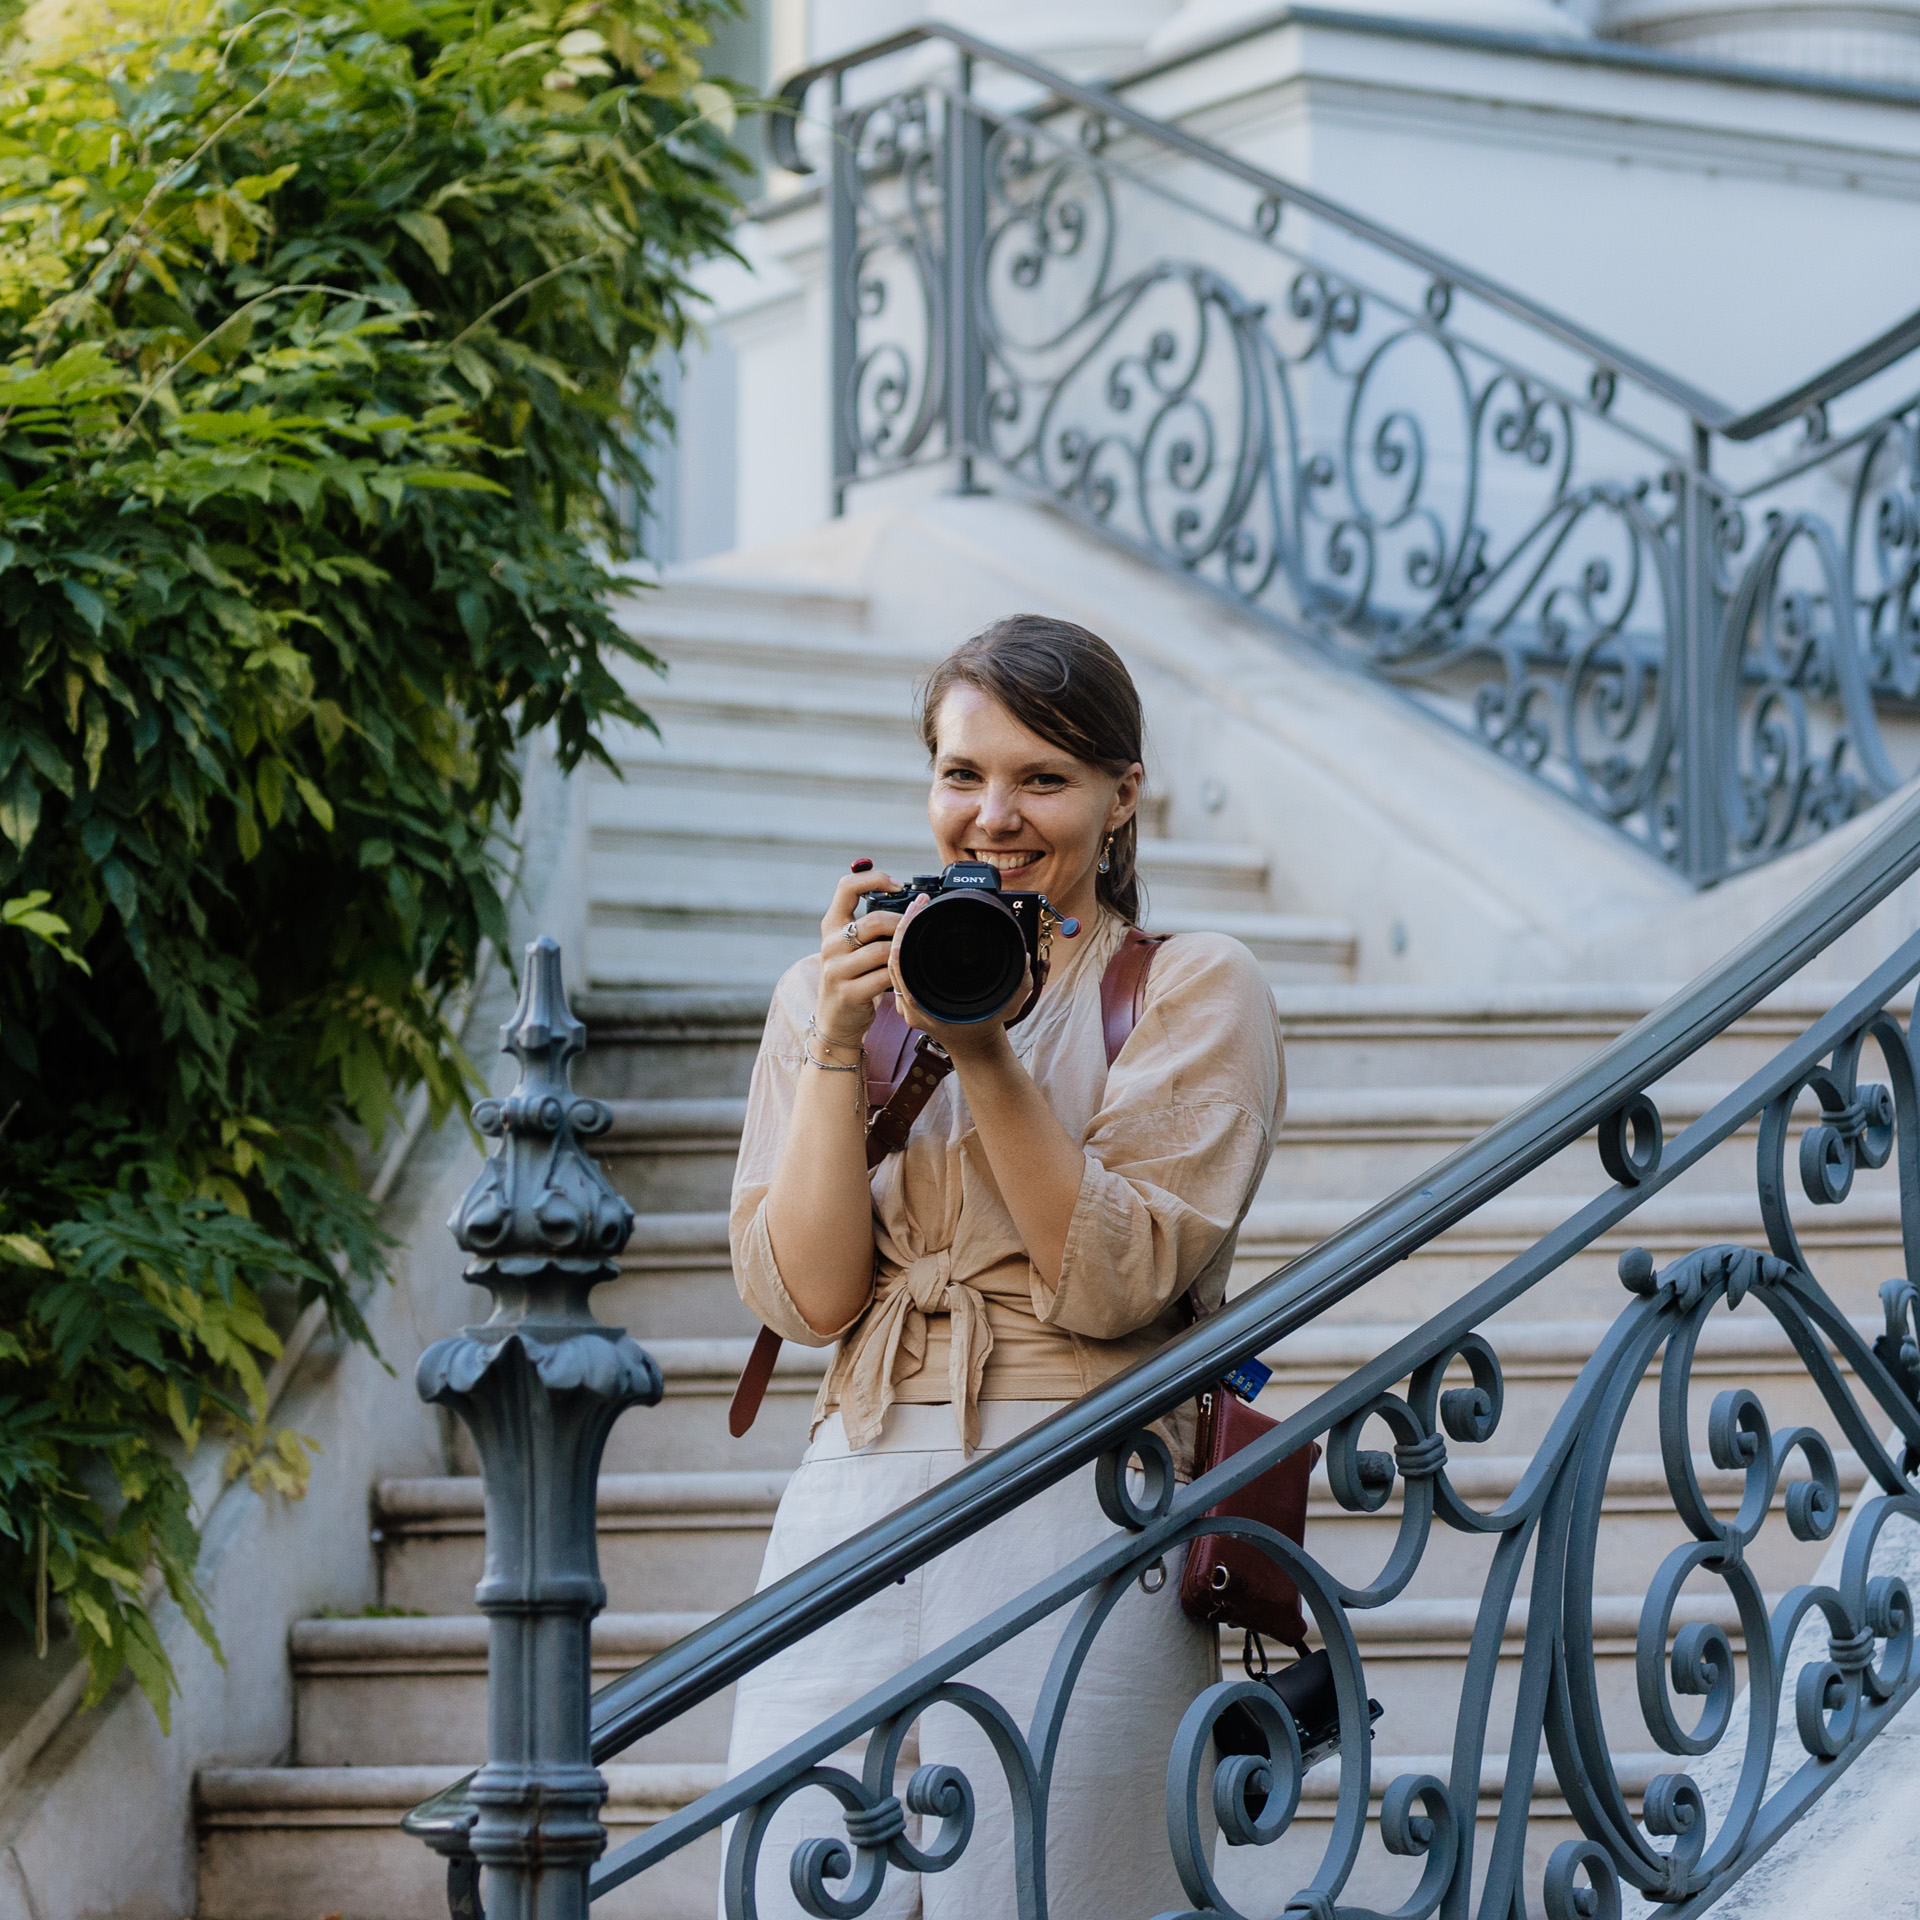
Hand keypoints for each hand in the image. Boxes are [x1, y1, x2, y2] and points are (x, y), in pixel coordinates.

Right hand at [812, 868, 901, 1048]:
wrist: (835, 1019)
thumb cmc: (852, 976)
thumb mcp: (851, 946)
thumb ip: (869, 924)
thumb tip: (909, 900)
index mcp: (831, 925)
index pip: (847, 887)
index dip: (874, 878)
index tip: (898, 884)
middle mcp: (830, 944)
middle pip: (874, 921)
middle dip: (902, 923)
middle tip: (919, 927)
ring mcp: (837, 970)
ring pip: (882, 951)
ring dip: (903, 951)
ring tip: (914, 953)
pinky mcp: (848, 993)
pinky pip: (884, 977)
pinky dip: (901, 975)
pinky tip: (908, 975)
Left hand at [887, 892, 1030, 1063]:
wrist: (975, 1049)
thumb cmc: (987, 1028)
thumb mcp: (1008, 1005)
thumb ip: (1020, 983)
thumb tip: (1024, 956)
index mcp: (923, 1006)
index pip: (900, 961)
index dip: (905, 930)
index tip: (918, 907)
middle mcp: (909, 1004)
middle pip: (893, 956)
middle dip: (904, 923)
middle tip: (919, 901)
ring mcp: (906, 1001)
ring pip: (894, 959)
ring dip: (904, 932)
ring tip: (917, 907)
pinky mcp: (909, 996)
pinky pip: (900, 966)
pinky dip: (906, 944)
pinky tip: (915, 927)